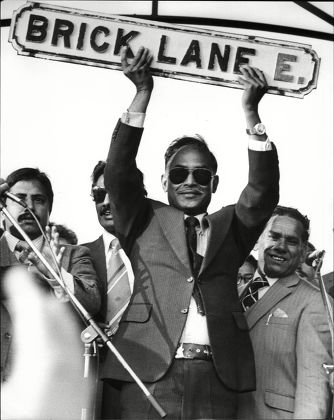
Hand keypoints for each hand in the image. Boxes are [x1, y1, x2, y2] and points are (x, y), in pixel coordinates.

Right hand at [1, 267, 92, 418]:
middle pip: (59, 319)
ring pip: (72, 335)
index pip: (36, 310)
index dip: (23, 288)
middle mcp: (70, 370)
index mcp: (44, 364)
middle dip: (41, 298)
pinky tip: (57, 342)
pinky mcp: (82, 399)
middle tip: (26, 287)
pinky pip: (78, 355)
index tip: (15, 274)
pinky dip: (65, 337)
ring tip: (41, 306)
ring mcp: (80, 385)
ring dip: (54, 316)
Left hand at [27, 225, 64, 277]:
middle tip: (53, 227)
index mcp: (47, 249)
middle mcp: (52, 250)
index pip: (47, 239)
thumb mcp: (37, 263)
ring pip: (56, 246)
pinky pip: (60, 255)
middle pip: (53, 240)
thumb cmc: (45, 268)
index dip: (47, 233)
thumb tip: (29, 255)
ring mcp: (55, 254)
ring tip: (56, 234)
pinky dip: (61, 252)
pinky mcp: (58, 260)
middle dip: (53, 233)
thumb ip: (33, 259)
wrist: (51, 275)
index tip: (47, 227)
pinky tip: (62, 248)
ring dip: (56, 240)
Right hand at [121, 45, 153, 91]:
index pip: (123, 60)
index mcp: (126, 71)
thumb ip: (131, 67)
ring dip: (145, 54)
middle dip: (139, 51)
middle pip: (135, 58)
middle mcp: (131, 71)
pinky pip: (147, 63)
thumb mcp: (131, 75)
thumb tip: (135, 57)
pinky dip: (149, 59)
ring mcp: (138, 71)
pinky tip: (150, 55)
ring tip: (146, 50)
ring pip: (142, 60)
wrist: (143, 89)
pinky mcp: (144, 72)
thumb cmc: (138, 81)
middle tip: (142, 47)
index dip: (123, 53)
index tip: (125, 47)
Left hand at [238, 65, 267, 111]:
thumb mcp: (258, 91)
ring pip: (249, 76)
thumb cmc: (253, 100)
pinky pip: (244, 81)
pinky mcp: (250, 87)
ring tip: (240, 69)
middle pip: (254, 74)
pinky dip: (240, 79)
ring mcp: (256, 86)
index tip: (251, 67)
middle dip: (249, 68)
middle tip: (244, 66)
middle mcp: (261, 85)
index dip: (255, 69)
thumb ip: (257, 84)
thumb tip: (252, 75)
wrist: (251, 107)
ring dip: (244, 71)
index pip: (261, 74)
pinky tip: (237, 77)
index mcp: (265, 85)